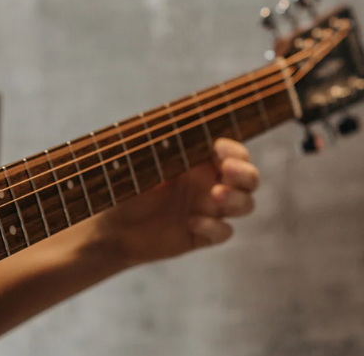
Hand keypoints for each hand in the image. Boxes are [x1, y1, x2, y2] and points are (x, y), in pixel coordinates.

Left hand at [95, 138, 259, 267]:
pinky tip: (191, 222)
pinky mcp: (203, 235)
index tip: (217, 150)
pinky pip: (223, 232)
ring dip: (236, 199)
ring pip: (245, 204)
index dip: (234, 151)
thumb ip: (163, 148)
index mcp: (201, 161)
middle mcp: (211, 183)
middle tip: (225, 172)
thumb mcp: (143, 163)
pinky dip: (214, 227)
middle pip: (249, 178)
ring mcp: (210, 210)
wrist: (113, 225)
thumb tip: (175, 128)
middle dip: (245, 174)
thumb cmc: (127, 186)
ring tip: (215, 196)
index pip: (234, 153)